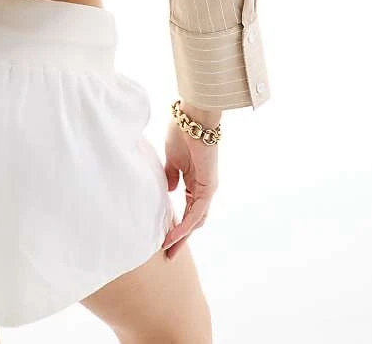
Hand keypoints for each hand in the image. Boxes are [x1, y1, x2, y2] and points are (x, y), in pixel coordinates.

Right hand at [161, 110, 219, 259]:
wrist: (192, 119)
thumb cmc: (182, 133)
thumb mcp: (171, 160)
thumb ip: (171, 176)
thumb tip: (169, 190)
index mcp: (195, 182)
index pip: (187, 210)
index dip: (177, 225)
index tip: (163, 238)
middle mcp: (203, 189)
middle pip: (193, 220)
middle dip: (180, 238)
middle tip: (168, 254)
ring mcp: (207, 189)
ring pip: (196, 220)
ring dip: (182, 236)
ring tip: (169, 250)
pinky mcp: (208, 187)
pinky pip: (197, 212)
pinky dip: (186, 225)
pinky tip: (174, 234)